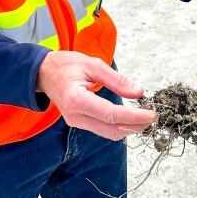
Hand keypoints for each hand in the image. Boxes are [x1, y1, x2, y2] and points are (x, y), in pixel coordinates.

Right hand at [36, 51, 155, 140]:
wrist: (43, 73)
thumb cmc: (65, 65)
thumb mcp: (92, 64)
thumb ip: (116, 79)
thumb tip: (138, 92)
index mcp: (76, 100)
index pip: (111, 115)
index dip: (134, 117)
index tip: (151, 113)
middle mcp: (75, 116)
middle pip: (111, 129)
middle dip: (135, 126)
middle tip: (153, 116)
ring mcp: (76, 122)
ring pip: (108, 133)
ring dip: (128, 128)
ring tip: (144, 117)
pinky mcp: (79, 123)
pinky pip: (102, 129)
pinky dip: (119, 126)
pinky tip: (129, 117)